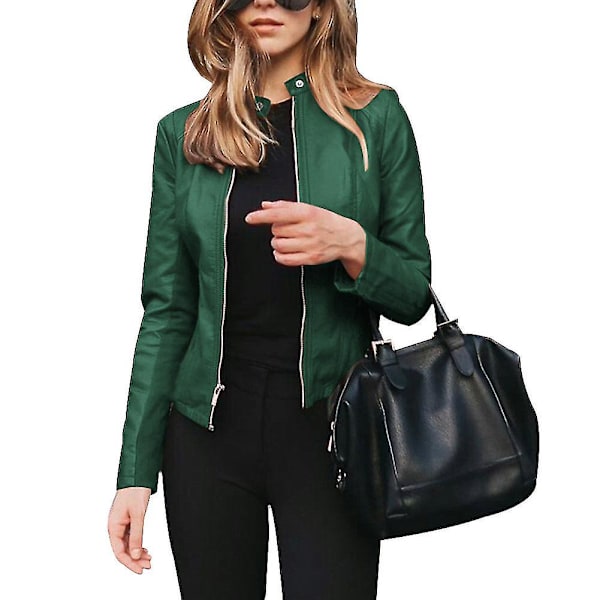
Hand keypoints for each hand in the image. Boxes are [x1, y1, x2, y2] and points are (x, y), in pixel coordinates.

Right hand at [108, 487, 151, 573]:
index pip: (119, 552)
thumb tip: (136, 554)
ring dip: (138, 552)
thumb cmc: (134, 492)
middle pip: (124, 550)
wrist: (136, 477)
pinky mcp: (127, 520)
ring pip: (128, 544)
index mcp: (113, 527)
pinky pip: (131, 537)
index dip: (129, 563)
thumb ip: (137, 535)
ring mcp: (121, 524)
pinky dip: (138, 544)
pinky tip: (145, 548)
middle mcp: (115, 527)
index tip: (140, 570)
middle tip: (148, 565)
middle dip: (135, 559)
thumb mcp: (137, 515)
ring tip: (149, 559)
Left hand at [244, 200, 365, 277]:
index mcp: (307, 213)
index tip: (249, 218)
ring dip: (277, 243)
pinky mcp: (311, 258)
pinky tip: (283, 252)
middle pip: (276, 230)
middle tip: (287, 229)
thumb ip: (286, 206)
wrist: (347, 237)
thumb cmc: (324, 221)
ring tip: (286, 240)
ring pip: (278, 245)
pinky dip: (279, 256)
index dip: (261, 216)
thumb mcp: (308, 208)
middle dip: (276, 230)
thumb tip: (264, 205)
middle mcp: (309, 229)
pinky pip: (285, 259)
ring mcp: (310, 245)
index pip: (278, 214)